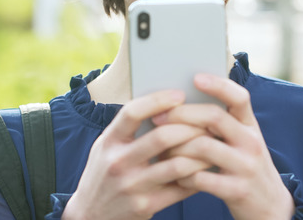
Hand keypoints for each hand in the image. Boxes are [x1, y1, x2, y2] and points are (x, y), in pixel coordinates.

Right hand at [62, 90, 211, 219]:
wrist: (90, 215)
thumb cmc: (104, 173)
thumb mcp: (106, 147)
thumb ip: (128, 129)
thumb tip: (164, 104)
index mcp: (108, 141)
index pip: (132, 112)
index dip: (158, 100)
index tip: (179, 95)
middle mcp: (118, 163)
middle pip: (162, 137)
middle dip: (190, 127)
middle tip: (207, 122)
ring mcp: (132, 187)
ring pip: (177, 165)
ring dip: (200, 154)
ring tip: (212, 145)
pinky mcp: (145, 206)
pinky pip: (180, 189)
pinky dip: (198, 177)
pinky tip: (206, 169)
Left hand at [152, 74, 294, 219]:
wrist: (271, 207)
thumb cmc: (246, 167)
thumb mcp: (243, 141)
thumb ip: (223, 124)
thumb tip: (183, 103)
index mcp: (250, 126)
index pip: (239, 97)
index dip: (218, 85)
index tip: (195, 78)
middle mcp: (251, 142)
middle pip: (214, 117)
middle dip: (181, 115)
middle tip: (158, 118)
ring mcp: (246, 166)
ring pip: (203, 147)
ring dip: (176, 148)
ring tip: (162, 152)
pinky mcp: (238, 190)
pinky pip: (201, 178)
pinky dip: (183, 176)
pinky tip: (175, 176)